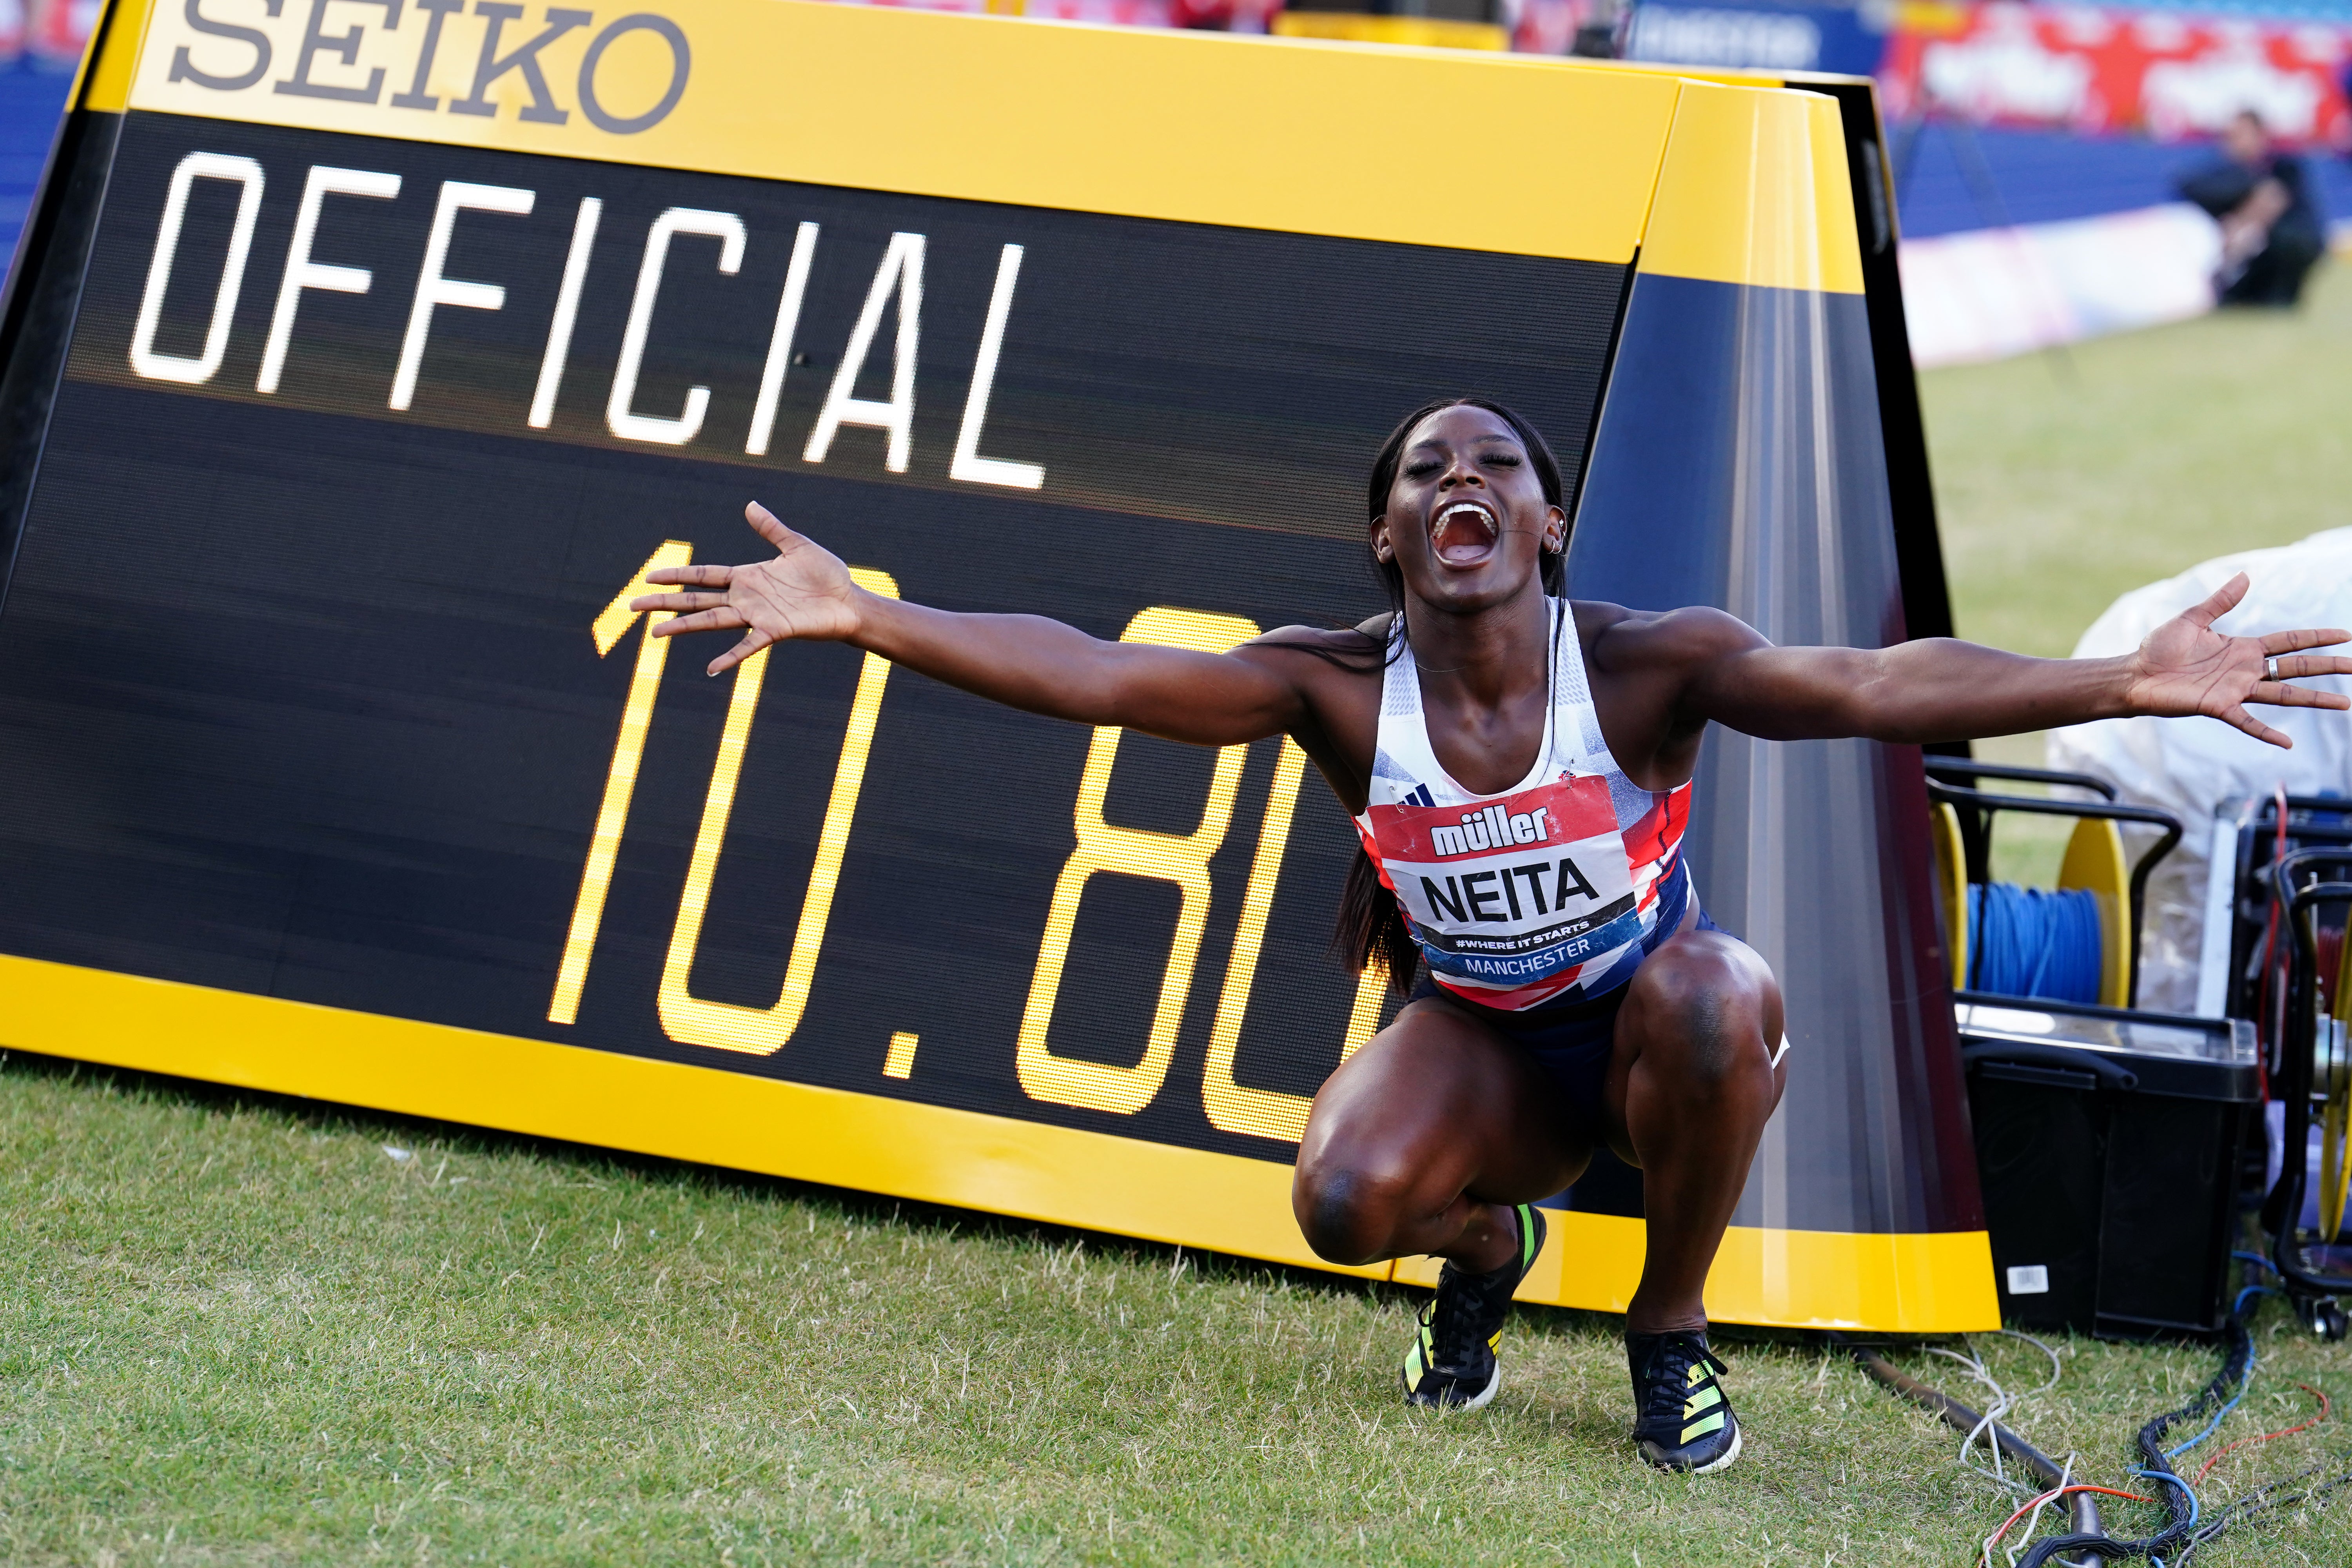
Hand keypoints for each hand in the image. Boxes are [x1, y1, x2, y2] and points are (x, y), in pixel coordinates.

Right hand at [631, 502, 862, 675]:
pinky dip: (730, 658)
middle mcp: (746, 598)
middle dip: (664, 602)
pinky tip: (710, 668)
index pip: (703, 575)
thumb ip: (771, 528)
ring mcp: (757, 616)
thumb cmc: (826, 576)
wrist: (850, 600)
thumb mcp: (796, 545)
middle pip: (696, 600)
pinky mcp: (774, 631)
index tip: (649, 576)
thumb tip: (750, 504)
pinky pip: (748, 646)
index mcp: (747, 577)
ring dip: (683, 628)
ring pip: (711, 621)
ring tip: (654, 635)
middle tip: (632, 606)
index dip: (677, 575)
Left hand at [2124, 572, 2351, 747]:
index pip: (2290, 641)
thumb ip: (2221, 601)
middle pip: (2297, 668)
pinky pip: (2248, 722)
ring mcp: (2236, 690)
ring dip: (2314, 699)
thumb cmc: (2159, 648)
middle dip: (2328, 667)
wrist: (2134, 674)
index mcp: (2244, 648)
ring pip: (2284, 694)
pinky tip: (2287, 742)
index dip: (2317, 637)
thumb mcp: (2192, 619)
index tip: (2346, 635)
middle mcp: (2246, 670)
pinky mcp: (2218, 707)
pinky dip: (2266, 732)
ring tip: (2345, 703)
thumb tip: (2246, 576)